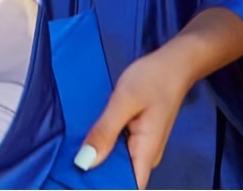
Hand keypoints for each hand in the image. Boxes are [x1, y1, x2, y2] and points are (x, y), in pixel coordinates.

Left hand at [76, 41, 200, 188]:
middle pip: (119, 178)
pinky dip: (103, 145)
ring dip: (97, 158)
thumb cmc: (153, 79)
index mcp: (146, 154)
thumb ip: (105, 131)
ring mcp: (142, 147)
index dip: (104, 187)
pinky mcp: (137, 136)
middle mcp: (145, 157)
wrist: (174, 63)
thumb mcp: (125, 100)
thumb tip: (84, 163)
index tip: (79, 181)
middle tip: (68, 164)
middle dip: (95, 173)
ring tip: (73, 151)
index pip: (128, 188)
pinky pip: (118, 149)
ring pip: (116, 163)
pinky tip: (88, 138)